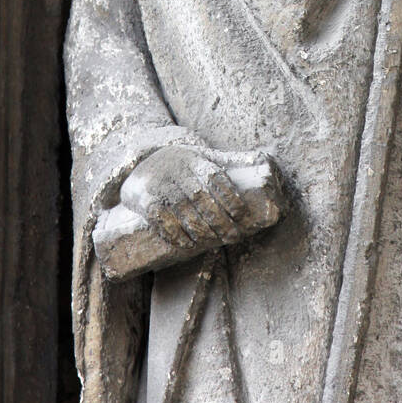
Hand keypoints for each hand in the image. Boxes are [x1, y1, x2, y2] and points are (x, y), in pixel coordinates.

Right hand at [119, 146, 252, 253]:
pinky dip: (175, 233)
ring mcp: (159, 184)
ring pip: (183, 210)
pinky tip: (187, 243)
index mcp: (195, 159)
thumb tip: (261, 164)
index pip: (215, 177)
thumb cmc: (180, 166)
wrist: (140, 164)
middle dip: (220, 220)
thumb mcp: (198, 158)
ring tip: (214, 241)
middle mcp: (177, 170)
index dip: (230, 196)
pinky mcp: (144, 198)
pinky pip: (160, 218)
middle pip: (201, 198)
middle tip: (233, 236)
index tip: (241, 214)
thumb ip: (221, 166)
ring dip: (201, 230)